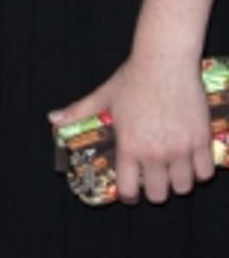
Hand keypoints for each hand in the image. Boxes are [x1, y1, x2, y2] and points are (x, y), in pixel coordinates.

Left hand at [50, 57, 214, 204]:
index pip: (129, 190)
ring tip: (174, 170)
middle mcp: (154, 152)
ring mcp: (179, 148)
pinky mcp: (200, 140)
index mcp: (129, 146)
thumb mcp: (103, 96)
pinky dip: (200, 171)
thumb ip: (79, 112)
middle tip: (154, 180)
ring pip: (183, 187)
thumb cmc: (133, 77)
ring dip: (178, 182)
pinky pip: (204, 172)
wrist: (165, 60)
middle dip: (155, 191)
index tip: (131, 194)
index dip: (129, 196)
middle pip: (158, 195)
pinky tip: (193, 161)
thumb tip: (53, 119)